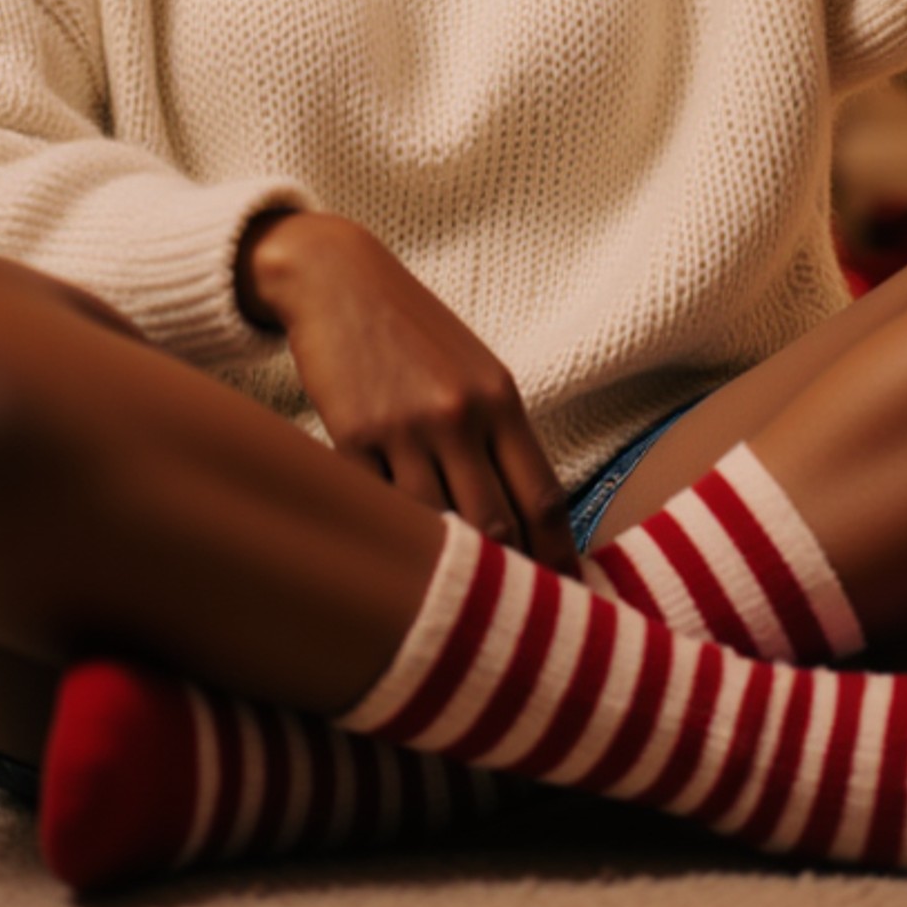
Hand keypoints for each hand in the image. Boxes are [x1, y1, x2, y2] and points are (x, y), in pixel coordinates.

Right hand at [242, 211, 582, 577]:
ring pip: (435, 529)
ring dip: (447, 572)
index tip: (569, 600)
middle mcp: (457, 415)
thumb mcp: (474, 372)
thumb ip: (501, 437)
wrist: (337, 281)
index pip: (544, 498)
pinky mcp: (349, 436)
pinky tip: (395, 566)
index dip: (560, 559)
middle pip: (496, 526)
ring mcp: (401, 428)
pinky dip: (390, 540)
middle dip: (510, 580)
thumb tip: (530, 521)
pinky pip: (377, 508)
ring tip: (456, 610)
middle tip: (517, 626)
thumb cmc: (413, 332)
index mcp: (499, 399)